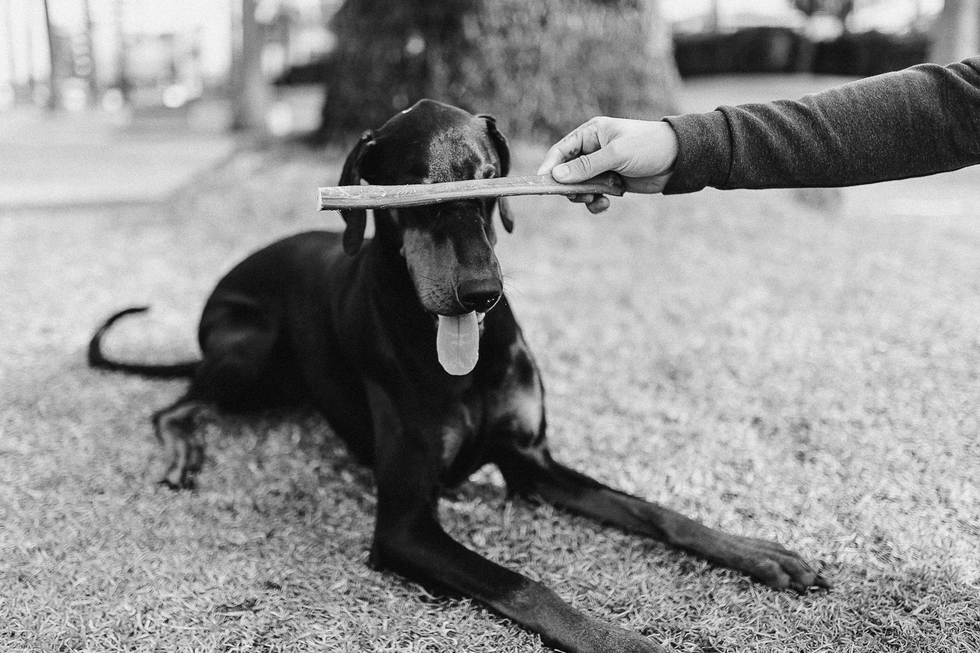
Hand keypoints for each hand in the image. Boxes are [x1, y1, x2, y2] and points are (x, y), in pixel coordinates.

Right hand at [536, 117, 678, 212]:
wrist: (679, 160)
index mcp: (591, 133)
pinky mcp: (611, 183)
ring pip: (579, 187)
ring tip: (596, 199)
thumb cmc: (648, 146)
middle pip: (566, 172)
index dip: (549, 166)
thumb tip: (556, 176)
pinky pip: (594, 195)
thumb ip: (585, 167)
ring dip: (583, 197)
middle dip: (570, 187)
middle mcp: (593, 150)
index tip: (541, 183)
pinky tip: (606, 204)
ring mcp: (602, 167)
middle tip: (579, 196)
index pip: (561, 150)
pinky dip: (595, 202)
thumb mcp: (615, 154)